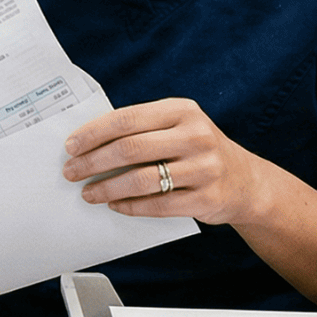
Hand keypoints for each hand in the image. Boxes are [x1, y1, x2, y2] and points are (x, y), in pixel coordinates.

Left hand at [63, 98, 281, 225]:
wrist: (246, 181)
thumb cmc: (197, 150)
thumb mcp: (178, 126)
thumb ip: (142, 129)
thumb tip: (87, 142)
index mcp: (182, 110)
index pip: (126, 119)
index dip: (93, 133)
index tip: (70, 146)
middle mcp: (196, 135)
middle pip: (129, 149)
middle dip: (92, 162)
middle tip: (71, 172)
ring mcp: (204, 168)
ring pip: (141, 180)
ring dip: (107, 188)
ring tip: (88, 193)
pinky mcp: (207, 198)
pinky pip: (157, 204)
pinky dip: (130, 206)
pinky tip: (114, 204)